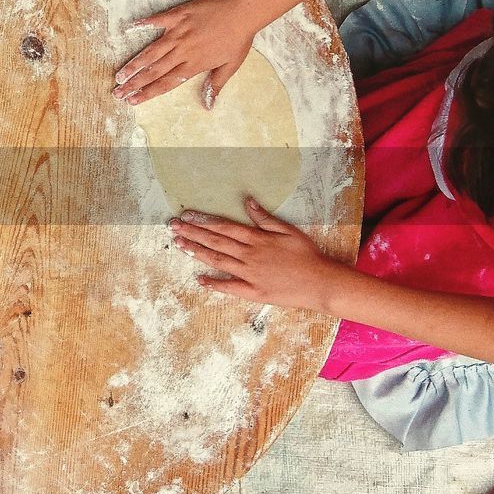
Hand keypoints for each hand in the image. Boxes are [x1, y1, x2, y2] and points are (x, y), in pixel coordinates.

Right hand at [113, 0, 258, 107]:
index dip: (147, 93)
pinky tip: (129, 28)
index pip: (165, 83)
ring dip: (134, 64)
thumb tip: (208, 106)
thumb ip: (214, 85)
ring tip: (120, 73)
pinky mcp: (178, 15)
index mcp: (193, 65)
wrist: (242, 10)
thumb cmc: (238, 38)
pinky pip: (157, 20)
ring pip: (151, 51)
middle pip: (153, 70)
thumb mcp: (230, 65)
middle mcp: (182, 51)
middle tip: (117, 92)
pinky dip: (143, 24)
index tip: (133, 100)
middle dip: (134, 83)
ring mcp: (178, 32)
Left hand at [168, 198, 349, 310]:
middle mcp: (248, 255)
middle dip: (192, 233)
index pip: (223, 227)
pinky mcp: (253, 292)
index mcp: (256, 239)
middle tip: (172, 227)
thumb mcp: (287, 230)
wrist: (321, 283)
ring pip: (217, 261)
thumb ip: (264, 218)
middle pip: (215, 242)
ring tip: (179, 245)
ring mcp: (249, 274)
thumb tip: (248, 201)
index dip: (203, 221)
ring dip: (196, 253)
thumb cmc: (306, 255)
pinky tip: (199, 279)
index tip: (186, 216)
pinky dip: (213, 283)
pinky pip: (229, 287)